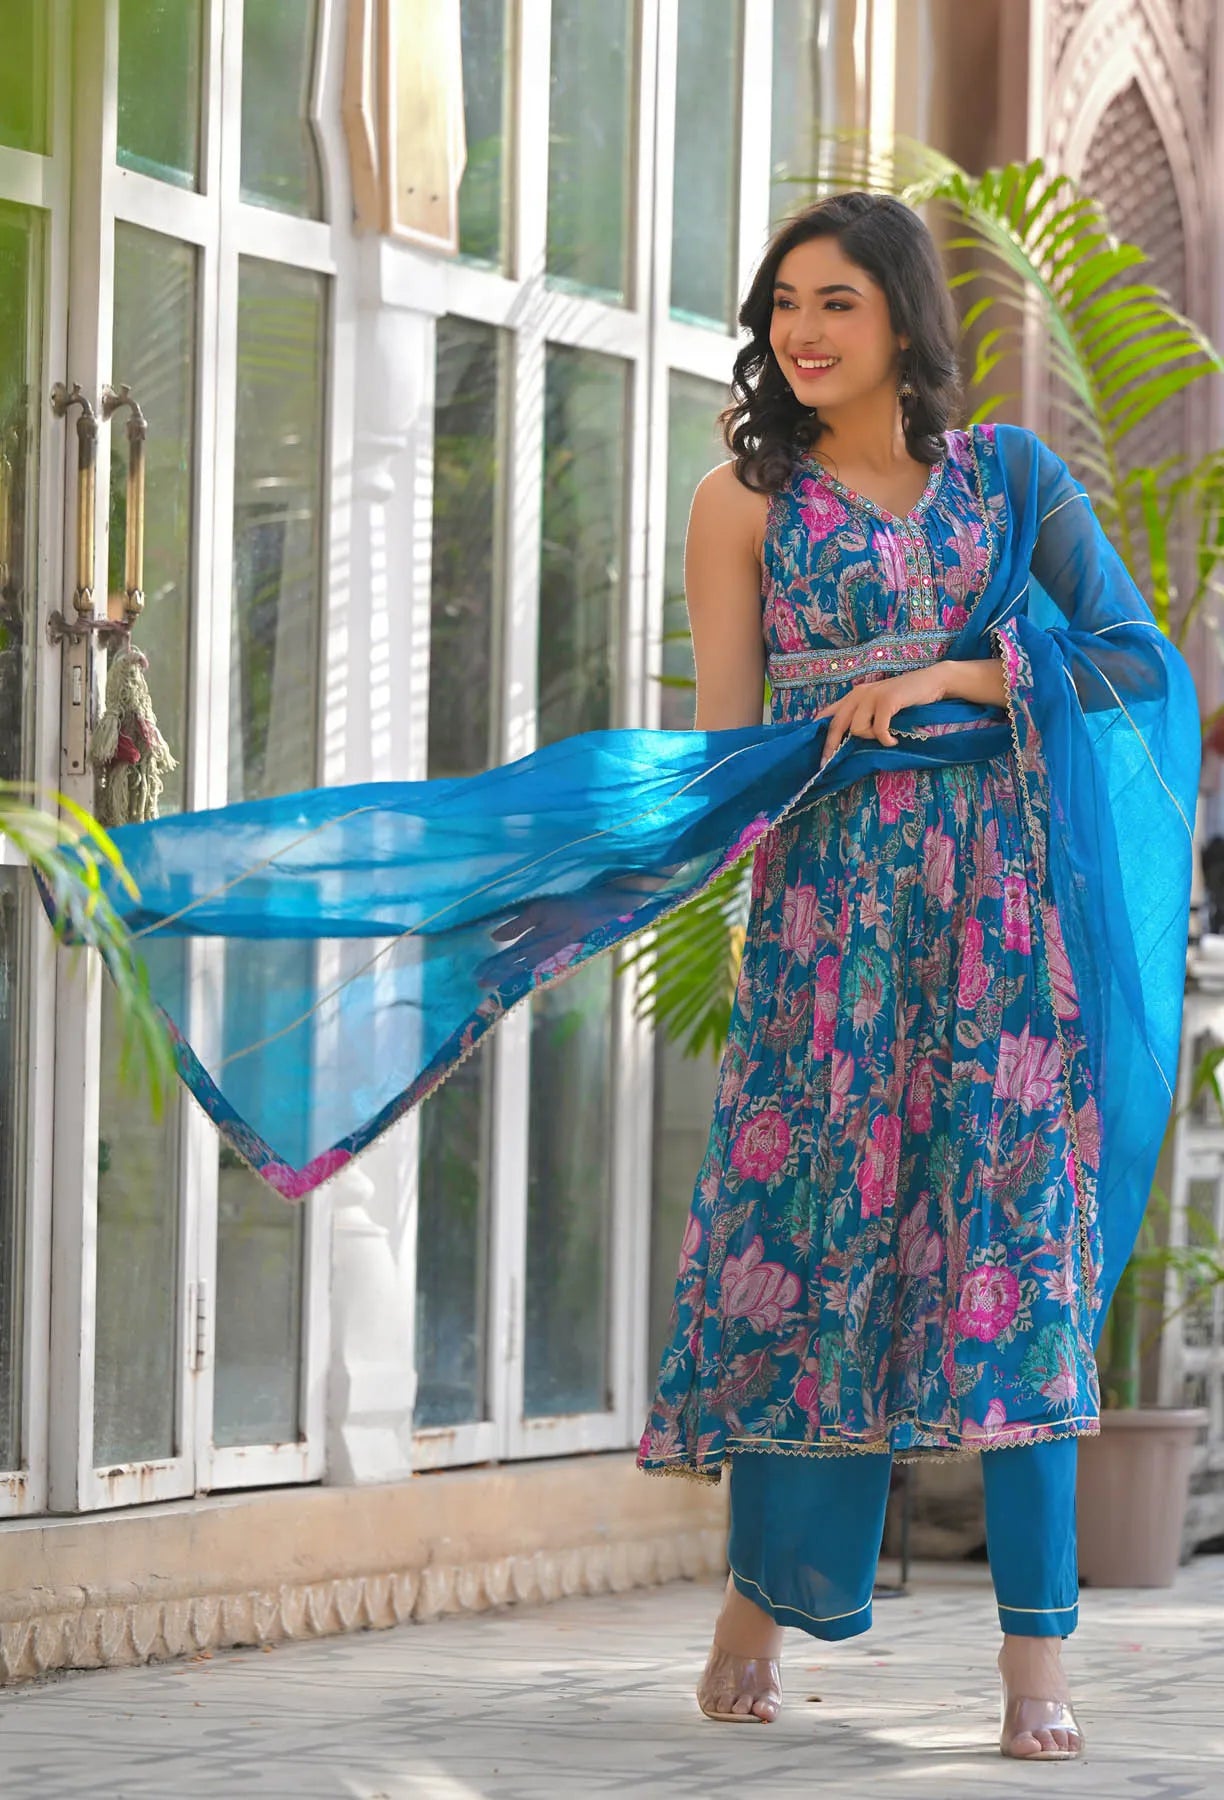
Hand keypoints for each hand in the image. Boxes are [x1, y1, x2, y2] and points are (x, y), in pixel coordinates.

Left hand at [816, 666, 945, 767]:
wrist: (931, 682)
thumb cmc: (904, 698)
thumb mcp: (877, 705)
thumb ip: (862, 716)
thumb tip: (846, 740)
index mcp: (853, 696)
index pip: (828, 716)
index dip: (820, 737)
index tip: (820, 758)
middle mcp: (859, 694)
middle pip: (836, 725)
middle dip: (832, 747)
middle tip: (830, 763)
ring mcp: (872, 695)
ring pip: (857, 729)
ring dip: (872, 738)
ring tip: (886, 737)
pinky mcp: (887, 700)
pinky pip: (878, 729)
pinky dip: (886, 739)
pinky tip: (894, 741)